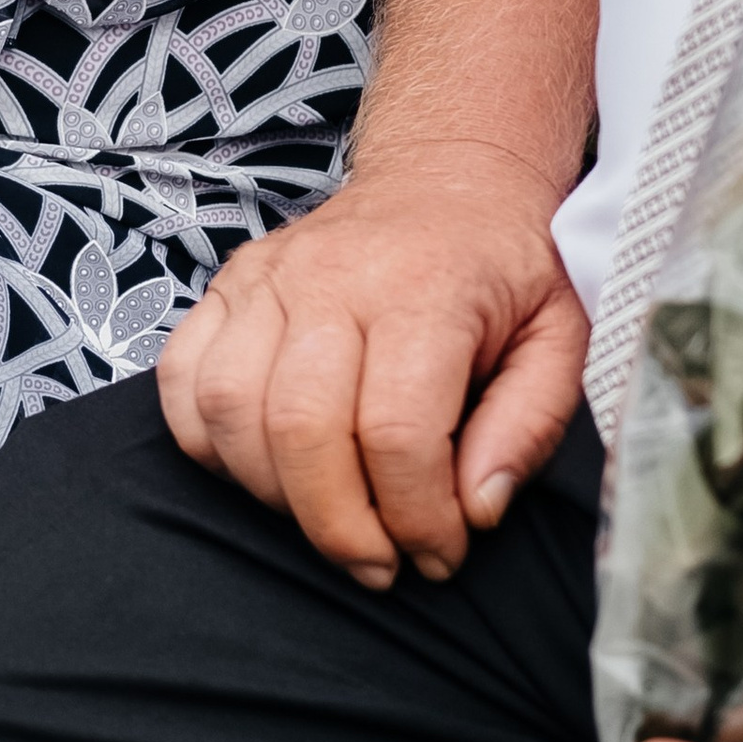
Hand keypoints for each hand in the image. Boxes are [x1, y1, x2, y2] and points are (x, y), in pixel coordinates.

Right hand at [158, 139, 590, 584]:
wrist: (445, 177)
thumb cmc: (505, 268)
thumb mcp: (560, 339)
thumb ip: (527, 427)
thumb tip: (475, 509)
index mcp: (425, 290)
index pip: (396, 433)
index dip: (416, 519)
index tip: (442, 552)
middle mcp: (332, 278)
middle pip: (301, 429)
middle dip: (339, 526)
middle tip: (380, 563)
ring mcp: (267, 277)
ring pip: (230, 410)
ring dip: (273, 495)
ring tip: (330, 519)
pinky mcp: (228, 284)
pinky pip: (182, 380)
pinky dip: (209, 444)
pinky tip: (267, 470)